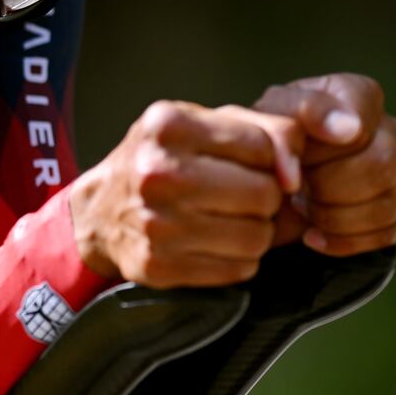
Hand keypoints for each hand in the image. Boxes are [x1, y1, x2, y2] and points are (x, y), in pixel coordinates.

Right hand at [69, 100, 303, 287]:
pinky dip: (236, 260)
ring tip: (226, 220)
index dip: (264, 159)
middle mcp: (157, 172)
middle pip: (263, 194)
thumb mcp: (204, 125)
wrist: (101, 211)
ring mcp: (155, 223)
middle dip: (263, 198)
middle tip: (238, 197)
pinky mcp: (158, 266)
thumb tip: (294, 178)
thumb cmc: (166, 160)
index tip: (242, 165)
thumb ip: (267, 131)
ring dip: (253, 232)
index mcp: (168, 125)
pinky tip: (211, 244)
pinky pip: (236, 270)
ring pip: (256, 236)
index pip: (263, 146)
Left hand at [254, 73, 395, 256]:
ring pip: (386, 204)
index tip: (302, 158)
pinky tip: (312, 232)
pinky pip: (385, 233)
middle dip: (327, 184)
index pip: (362, 119)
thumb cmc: (266, 140)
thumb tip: (350, 130)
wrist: (263, 178)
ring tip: (300, 205)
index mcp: (358, 95)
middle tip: (293, 185)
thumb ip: (302, 113)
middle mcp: (387, 129)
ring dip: (331, 214)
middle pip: (382, 165)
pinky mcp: (392, 210)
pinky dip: (342, 240)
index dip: (328, 145)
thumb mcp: (267, 120)